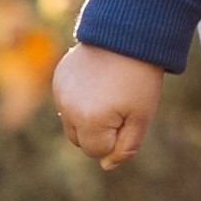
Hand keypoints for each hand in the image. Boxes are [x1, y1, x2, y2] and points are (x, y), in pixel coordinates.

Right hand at [53, 42, 163, 169]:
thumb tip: (106, 165)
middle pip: (81, 140)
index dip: (116, 137)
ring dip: (87, 116)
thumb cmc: (140, 78)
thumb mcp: (142, 116)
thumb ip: (125, 147)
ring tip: (109, 91)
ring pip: (71, 122)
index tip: (128, 112)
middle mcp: (68, 109)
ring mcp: (60, 93)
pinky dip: (80, 99)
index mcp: (89, 121)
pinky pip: (66, 101)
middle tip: (120, 103)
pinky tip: (97, 80)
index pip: (97, 151)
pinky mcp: (58, 79)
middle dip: (100, 131)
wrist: (129, 34)